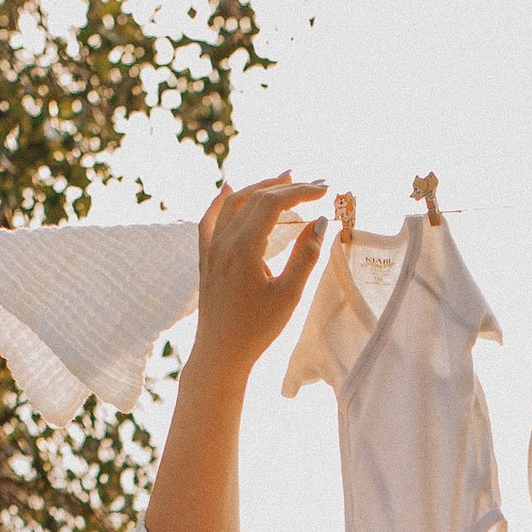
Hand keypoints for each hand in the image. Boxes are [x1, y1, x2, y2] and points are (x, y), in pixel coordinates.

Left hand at [191, 173, 324, 381]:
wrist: (221, 353)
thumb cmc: (257, 329)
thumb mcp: (289, 294)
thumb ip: (305, 255)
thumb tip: (319, 222)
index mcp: (244, 247)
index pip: (273, 203)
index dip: (301, 192)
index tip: (325, 191)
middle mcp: (224, 241)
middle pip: (255, 198)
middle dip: (287, 187)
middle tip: (315, 185)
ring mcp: (211, 248)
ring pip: (234, 203)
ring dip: (260, 187)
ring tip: (284, 178)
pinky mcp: (206, 258)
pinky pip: (211, 219)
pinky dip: (222, 201)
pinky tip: (229, 189)